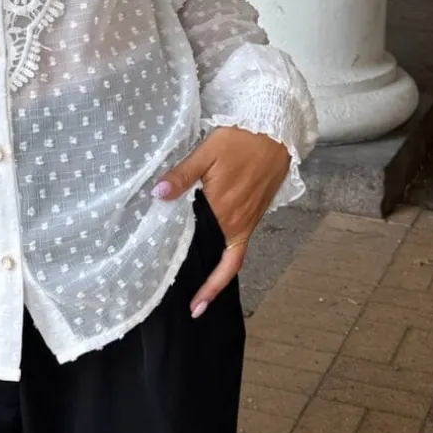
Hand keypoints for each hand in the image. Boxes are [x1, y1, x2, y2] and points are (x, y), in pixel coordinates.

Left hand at [152, 126, 289, 318]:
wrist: (274, 130)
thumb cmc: (238, 139)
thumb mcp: (206, 152)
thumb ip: (182, 175)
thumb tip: (158, 195)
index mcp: (221, 208)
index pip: (201, 248)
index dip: (196, 277)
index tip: (188, 302)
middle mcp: (236, 221)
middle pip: (213, 257)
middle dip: (200, 281)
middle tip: (180, 299)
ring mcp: (248, 221)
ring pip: (227, 257)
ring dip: (213, 275)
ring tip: (193, 290)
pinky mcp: (255, 216)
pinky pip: (241, 248)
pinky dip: (229, 263)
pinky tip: (216, 266)